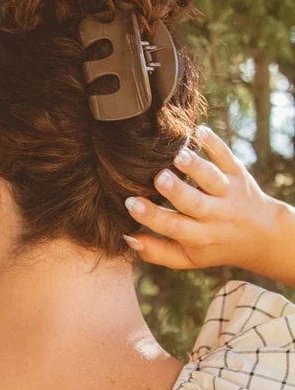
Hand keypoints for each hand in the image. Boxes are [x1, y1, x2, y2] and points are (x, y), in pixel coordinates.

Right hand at [122, 125, 283, 274]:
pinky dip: (214, 143)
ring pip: (211, 178)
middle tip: (159, 178)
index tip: (130, 203)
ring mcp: (228, 192)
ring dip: (195, 166)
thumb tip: (127, 237)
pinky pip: (226, 156)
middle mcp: (216, 215)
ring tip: (178, 156)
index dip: (151, 216)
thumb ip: (156, 252)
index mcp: (200, 237)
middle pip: (194, 203)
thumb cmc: (215, 246)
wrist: (263, 235)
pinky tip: (198, 131)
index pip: (173, 227)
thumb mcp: (188, 259)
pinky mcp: (238, 172)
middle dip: (176, 190)